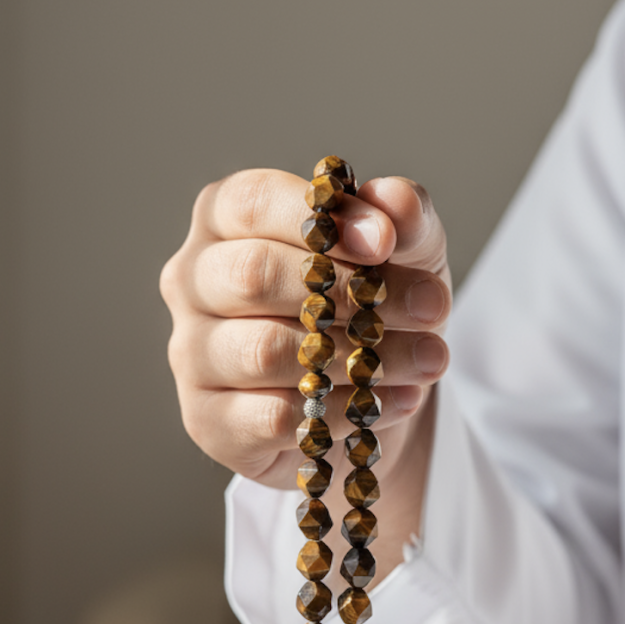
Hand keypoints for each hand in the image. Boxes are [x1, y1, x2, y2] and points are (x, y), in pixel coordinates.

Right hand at [160, 168, 451, 579]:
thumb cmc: (374, 301)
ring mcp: (192, 355)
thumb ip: (402, 216)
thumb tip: (393, 202)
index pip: (251, 202)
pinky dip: (346, 410)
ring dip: (360, 357)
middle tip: (431, 307)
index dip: (321, 220)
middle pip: (252, 274)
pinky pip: (274, 416)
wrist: (371, 390)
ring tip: (431, 358)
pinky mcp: (208, 421)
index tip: (386, 243)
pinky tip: (398, 400)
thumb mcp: (405, 250)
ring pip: (265, 351)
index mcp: (225, 220)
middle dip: (352, 293)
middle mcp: (194, 282)